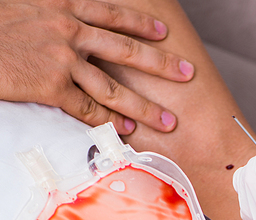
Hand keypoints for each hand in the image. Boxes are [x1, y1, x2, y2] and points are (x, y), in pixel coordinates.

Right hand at [0, 0, 194, 133]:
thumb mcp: (27, 3)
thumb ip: (54, 11)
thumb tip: (74, 20)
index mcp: (64, 6)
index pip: (113, 15)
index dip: (142, 24)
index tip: (164, 32)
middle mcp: (70, 31)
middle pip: (127, 51)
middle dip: (162, 64)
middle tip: (187, 74)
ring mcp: (62, 60)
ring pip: (113, 88)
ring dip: (143, 107)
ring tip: (166, 121)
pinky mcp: (51, 86)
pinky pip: (87, 107)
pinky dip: (108, 121)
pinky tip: (126, 130)